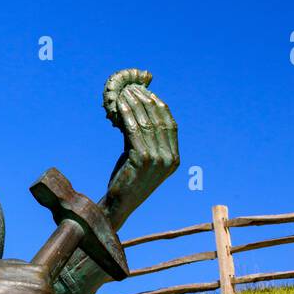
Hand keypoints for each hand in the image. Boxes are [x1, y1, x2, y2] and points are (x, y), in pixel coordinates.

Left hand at [102, 70, 178, 227]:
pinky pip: (134, 131)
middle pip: (159, 121)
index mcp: (175, 158)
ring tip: (125, 93)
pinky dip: (127, 116)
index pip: (171, 125)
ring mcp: (157, 160)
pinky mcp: (142, 159)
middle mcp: (170, 159)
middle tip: (134, 88)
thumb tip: (138, 110)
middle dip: (146, 102)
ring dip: (135, 105)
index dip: (160, 107)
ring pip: (146, 124)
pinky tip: (121, 106)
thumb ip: (144, 138)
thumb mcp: (141, 156)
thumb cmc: (128, 180)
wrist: (119, 205)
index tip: (149, 93)